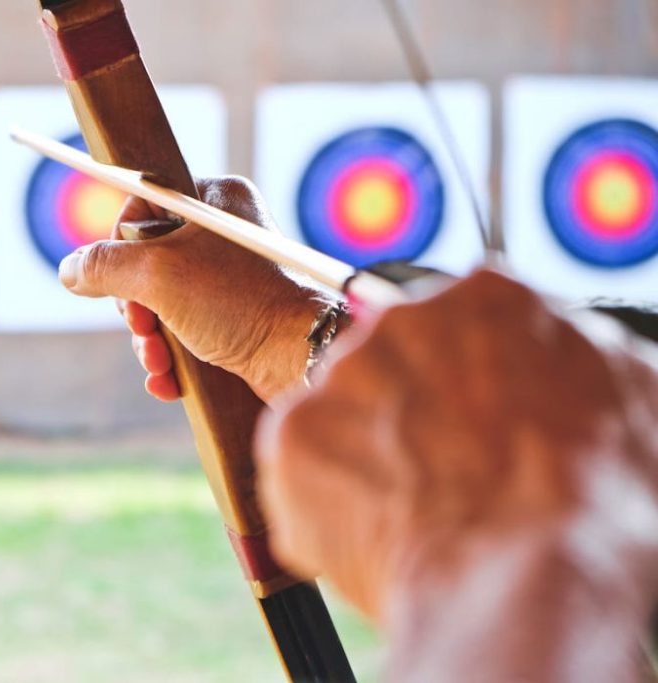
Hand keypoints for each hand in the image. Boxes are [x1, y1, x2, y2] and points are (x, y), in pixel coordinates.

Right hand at [59, 176, 335, 402]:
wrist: (302, 360)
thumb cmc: (240, 303)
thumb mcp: (157, 274)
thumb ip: (104, 266)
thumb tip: (69, 270)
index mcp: (214, 199)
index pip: (143, 203)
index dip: (121, 244)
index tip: (120, 277)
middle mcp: (224, 234)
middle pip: (146, 261)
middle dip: (134, 305)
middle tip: (141, 325)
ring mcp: (231, 280)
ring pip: (161, 304)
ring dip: (148, 340)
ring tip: (157, 363)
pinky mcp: (236, 321)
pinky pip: (184, 332)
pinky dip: (170, 358)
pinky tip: (167, 381)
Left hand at [256, 270, 657, 679]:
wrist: (528, 577)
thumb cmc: (594, 499)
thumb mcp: (632, 399)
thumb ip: (581, 359)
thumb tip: (570, 357)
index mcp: (489, 300)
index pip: (464, 333)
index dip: (471, 391)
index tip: (477, 434)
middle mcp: (402, 319)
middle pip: (394, 369)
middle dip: (410, 421)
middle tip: (443, 480)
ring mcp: (340, 374)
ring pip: (345, 419)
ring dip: (367, 462)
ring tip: (412, 517)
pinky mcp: (290, 433)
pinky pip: (300, 467)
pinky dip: (325, 503)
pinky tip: (372, 534)